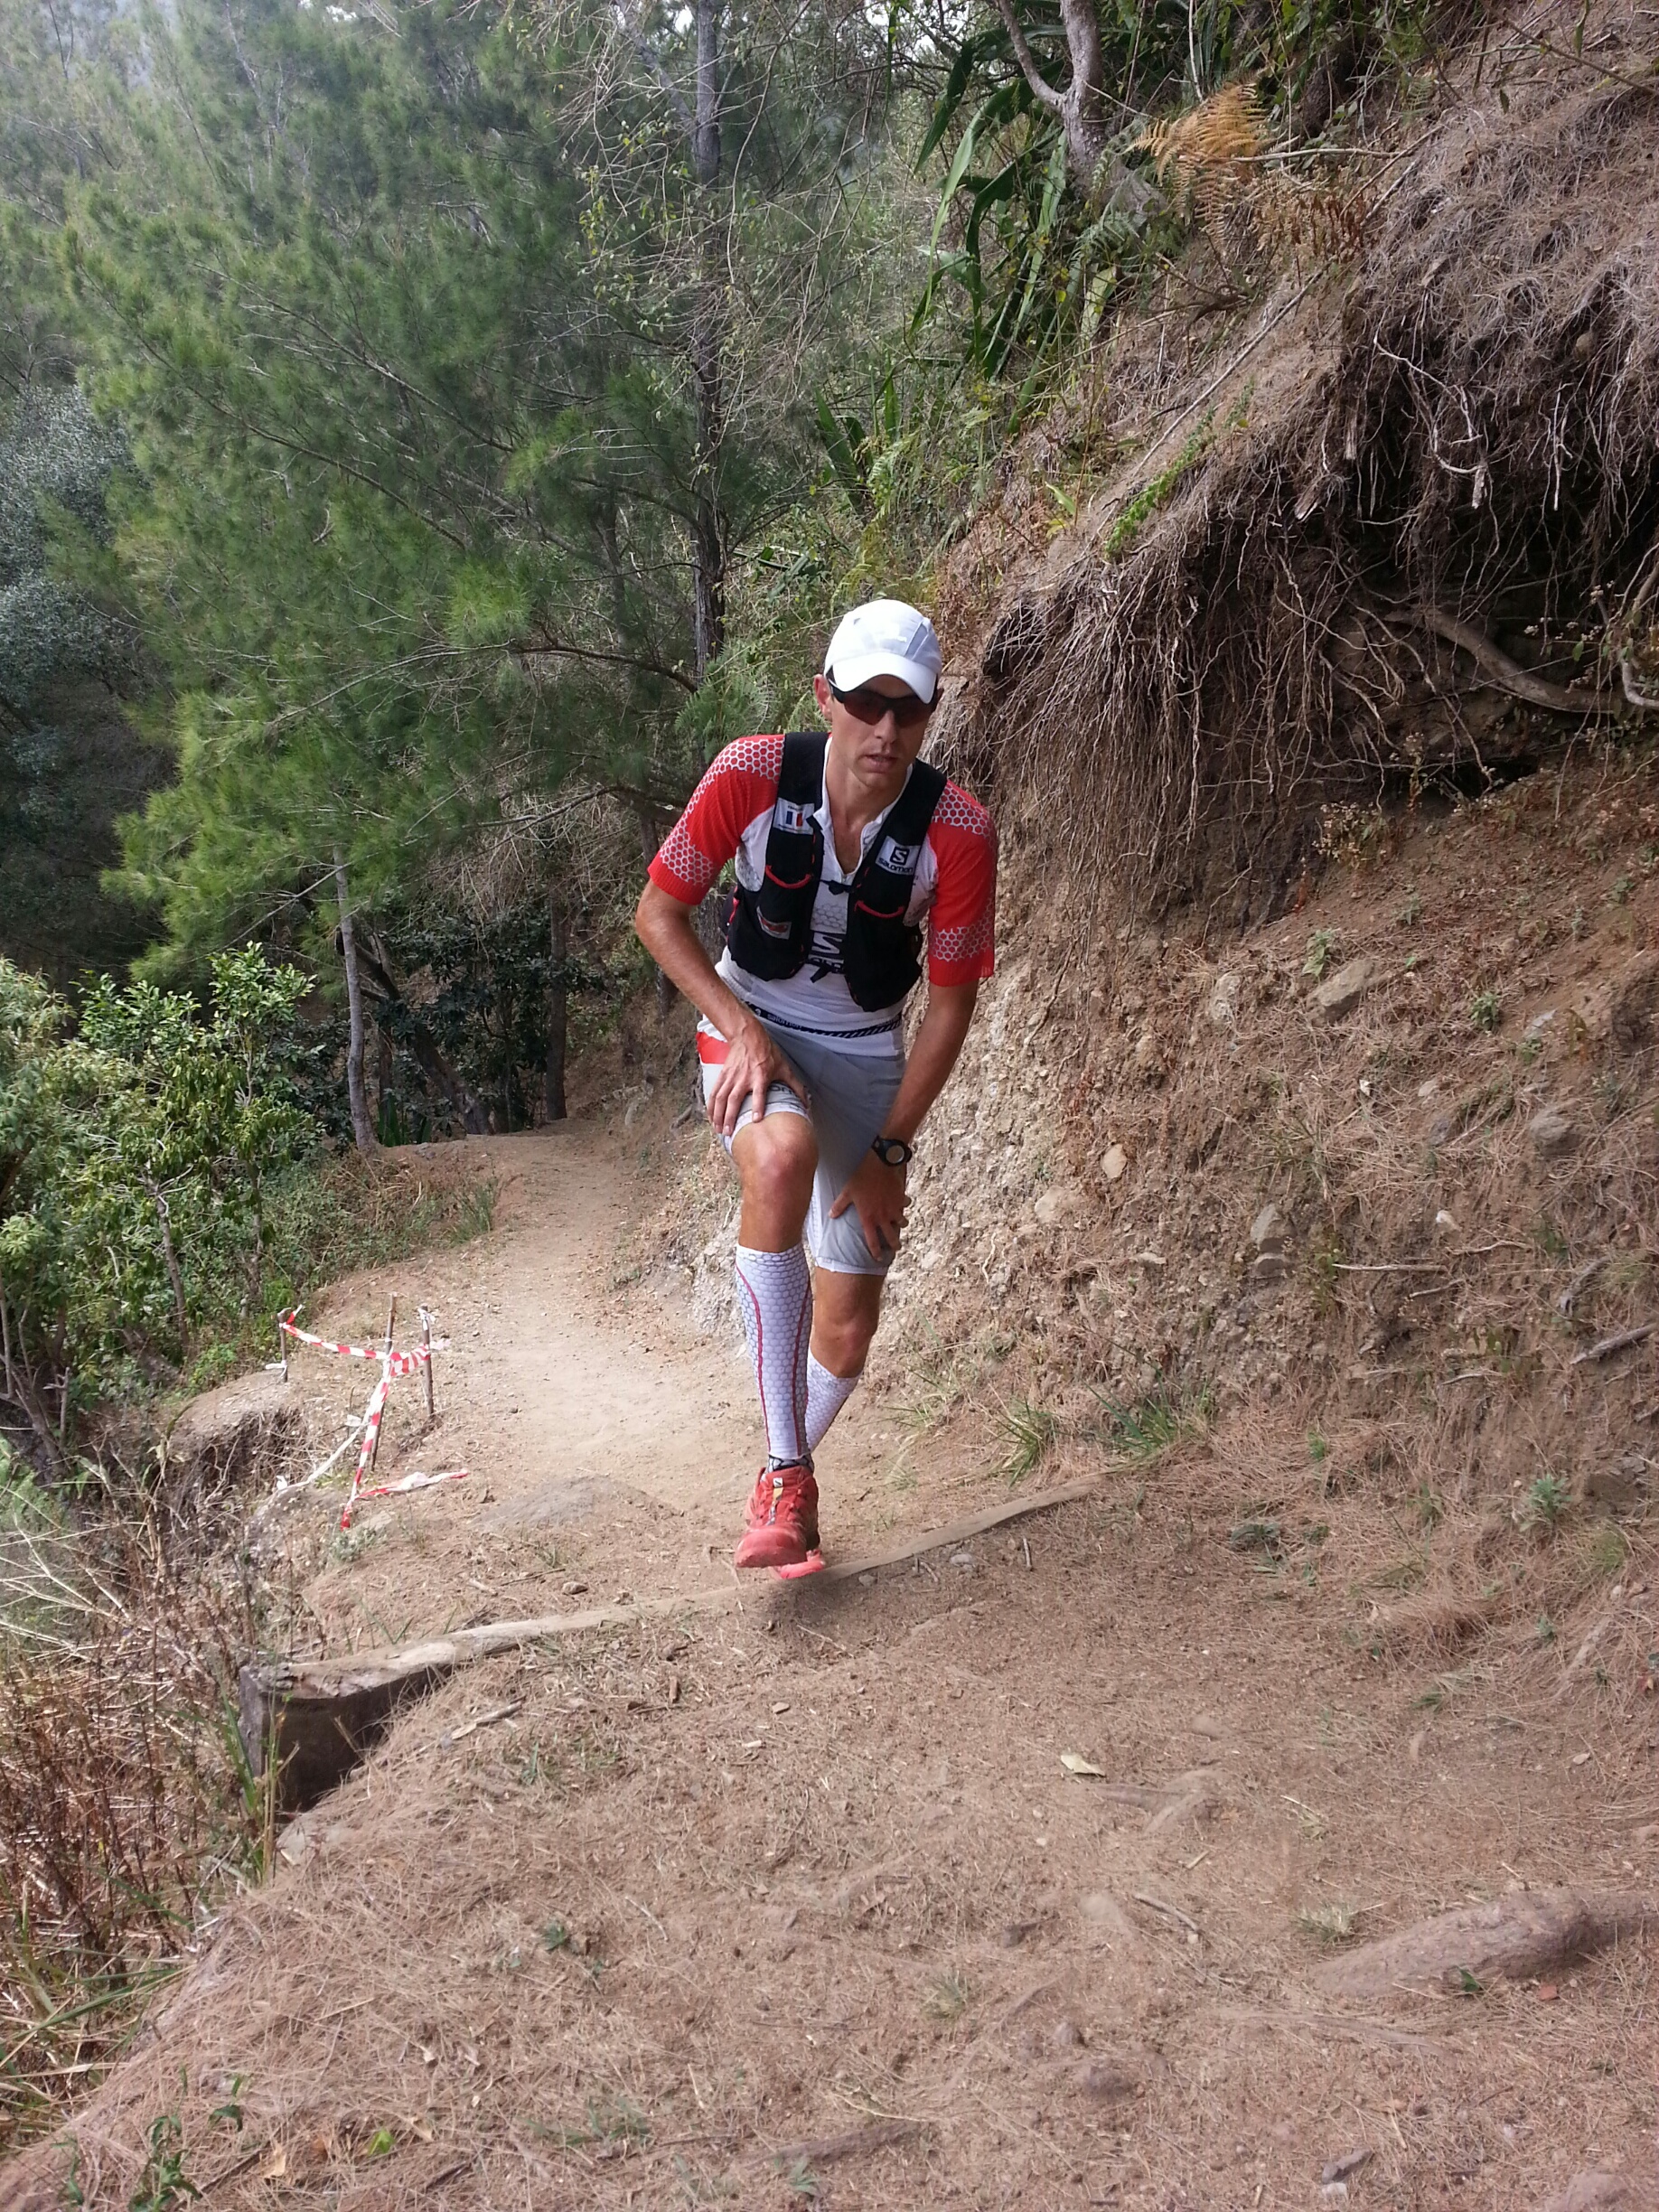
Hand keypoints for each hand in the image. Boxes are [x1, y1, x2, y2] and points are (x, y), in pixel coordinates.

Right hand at [706, 1019, 807, 1138]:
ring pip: (721, 1098)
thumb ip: (796, 1086)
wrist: (748, 1036)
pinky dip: (711, 1106)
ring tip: (719, 1129)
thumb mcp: (784, 1067)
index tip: (755, 1120)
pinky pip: (714, 1093)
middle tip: (729, 1132)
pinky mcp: (723, 1076)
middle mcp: (744, 1078)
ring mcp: (731, 1077)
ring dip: (718, 1115)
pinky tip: (711, 1117)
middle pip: (734, 1099)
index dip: (757, 1106)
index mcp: (760, 1076)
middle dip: (730, 1117)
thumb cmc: (767, 1052)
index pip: (759, 1093)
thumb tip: (806, 1103)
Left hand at [829, 1150, 907, 1260]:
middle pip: (892, 1237)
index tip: (879, 1258)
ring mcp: (894, 1208)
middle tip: (896, 1248)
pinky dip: (905, 1205)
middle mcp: (883, 1216)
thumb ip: (839, 1205)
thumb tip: (831, 1215)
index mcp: (869, 1218)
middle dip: (895, 1245)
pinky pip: (906, 1205)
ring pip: (902, 1222)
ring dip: (902, 1224)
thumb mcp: (847, 1191)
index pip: (873, 1241)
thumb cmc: (862, 1177)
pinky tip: (905, 1203)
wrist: (881, 1164)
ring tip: (901, 1224)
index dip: (876, 1252)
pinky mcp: (901, 1198)